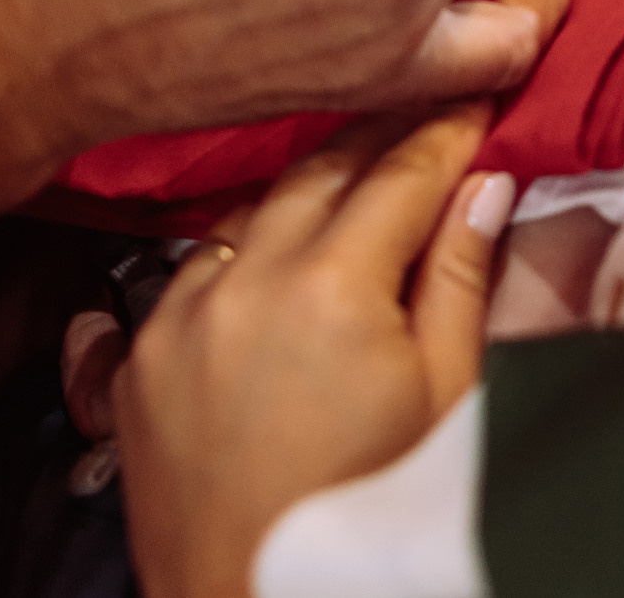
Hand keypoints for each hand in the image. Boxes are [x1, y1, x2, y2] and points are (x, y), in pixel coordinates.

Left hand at [119, 96, 541, 597]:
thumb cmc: (368, 514)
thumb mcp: (445, 398)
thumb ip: (460, 279)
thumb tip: (484, 186)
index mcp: (334, 289)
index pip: (403, 175)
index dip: (447, 135)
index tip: (477, 108)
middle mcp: (246, 282)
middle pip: (322, 170)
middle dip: (380, 138)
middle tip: (424, 118)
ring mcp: (180, 317)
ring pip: (251, 211)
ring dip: (307, 192)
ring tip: (356, 185)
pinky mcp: (139, 357)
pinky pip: (193, 270)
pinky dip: (241, 254)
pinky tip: (275, 263)